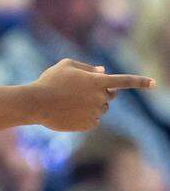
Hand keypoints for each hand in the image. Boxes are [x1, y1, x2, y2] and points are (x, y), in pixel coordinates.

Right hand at [29, 59, 153, 131]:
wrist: (35, 103)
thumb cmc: (49, 81)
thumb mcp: (65, 66)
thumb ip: (87, 67)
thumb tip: (103, 72)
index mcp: (97, 81)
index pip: (124, 81)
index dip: (140, 82)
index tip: (154, 83)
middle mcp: (100, 97)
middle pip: (110, 96)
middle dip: (100, 93)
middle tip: (79, 91)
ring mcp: (95, 112)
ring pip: (101, 109)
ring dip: (90, 105)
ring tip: (68, 103)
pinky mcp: (89, 125)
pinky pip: (93, 120)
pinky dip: (84, 117)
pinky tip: (68, 113)